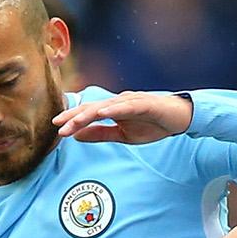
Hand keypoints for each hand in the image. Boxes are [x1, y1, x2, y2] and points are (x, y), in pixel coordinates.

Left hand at [54, 91, 194, 145]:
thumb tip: (77, 135)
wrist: (179, 118)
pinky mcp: (143, 104)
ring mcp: (130, 101)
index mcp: (112, 109)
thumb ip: (101, 134)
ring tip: (74, 122)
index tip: (56, 128)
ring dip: (88, 114)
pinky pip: (125, 107)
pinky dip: (112, 109)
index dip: (72, 119)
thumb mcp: (123, 135)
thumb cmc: (152, 124)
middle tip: (57, 125)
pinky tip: (101, 113)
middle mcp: (118, 102)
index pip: (88, 114)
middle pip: (91, 108)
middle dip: (73, 116)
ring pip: (104, 107)